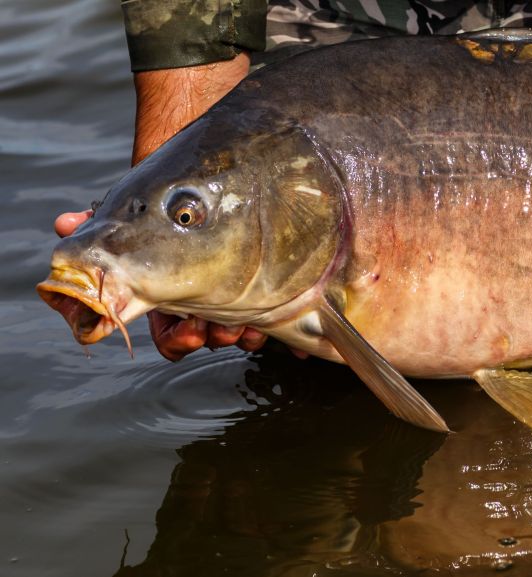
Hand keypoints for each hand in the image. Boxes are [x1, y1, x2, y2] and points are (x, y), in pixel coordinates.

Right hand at [53, 53, 263, 361]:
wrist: (220, 142)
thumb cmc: (177, 176)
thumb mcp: (140, 200)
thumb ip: (102, 219)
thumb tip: (63, 224)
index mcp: (165, 282)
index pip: (167, 329)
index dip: (176, 338)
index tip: (190, 331)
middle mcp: (199, 288)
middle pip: (204, 335)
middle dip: (213, 336)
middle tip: (226, 331)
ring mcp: (235, 285)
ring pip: (238, 327)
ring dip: (243, 332)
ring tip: (251, 326)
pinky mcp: (269, 278)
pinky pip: (274, 312)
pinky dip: (276, 323)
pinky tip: (286, 330)